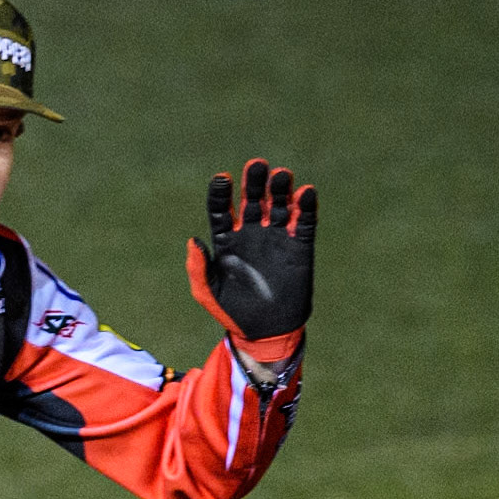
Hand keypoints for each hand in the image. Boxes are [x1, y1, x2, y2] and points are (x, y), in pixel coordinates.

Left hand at [187, 159, 316, 360]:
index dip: (221, 193)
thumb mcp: (209, 291)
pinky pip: (304, 222)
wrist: (266, 332)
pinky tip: (305, 193)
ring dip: (280, 189)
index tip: (222, 179)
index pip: (221, 209)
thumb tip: (192, 239)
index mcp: (226, 241)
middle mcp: (251, 233)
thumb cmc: (232, 312)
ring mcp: (276, 238)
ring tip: (281, 176)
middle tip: (256, 166)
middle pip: (252, 199)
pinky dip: (306, 207)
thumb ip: (198, 267)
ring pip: (279, 205)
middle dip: (254, 182)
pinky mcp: (300, 247)